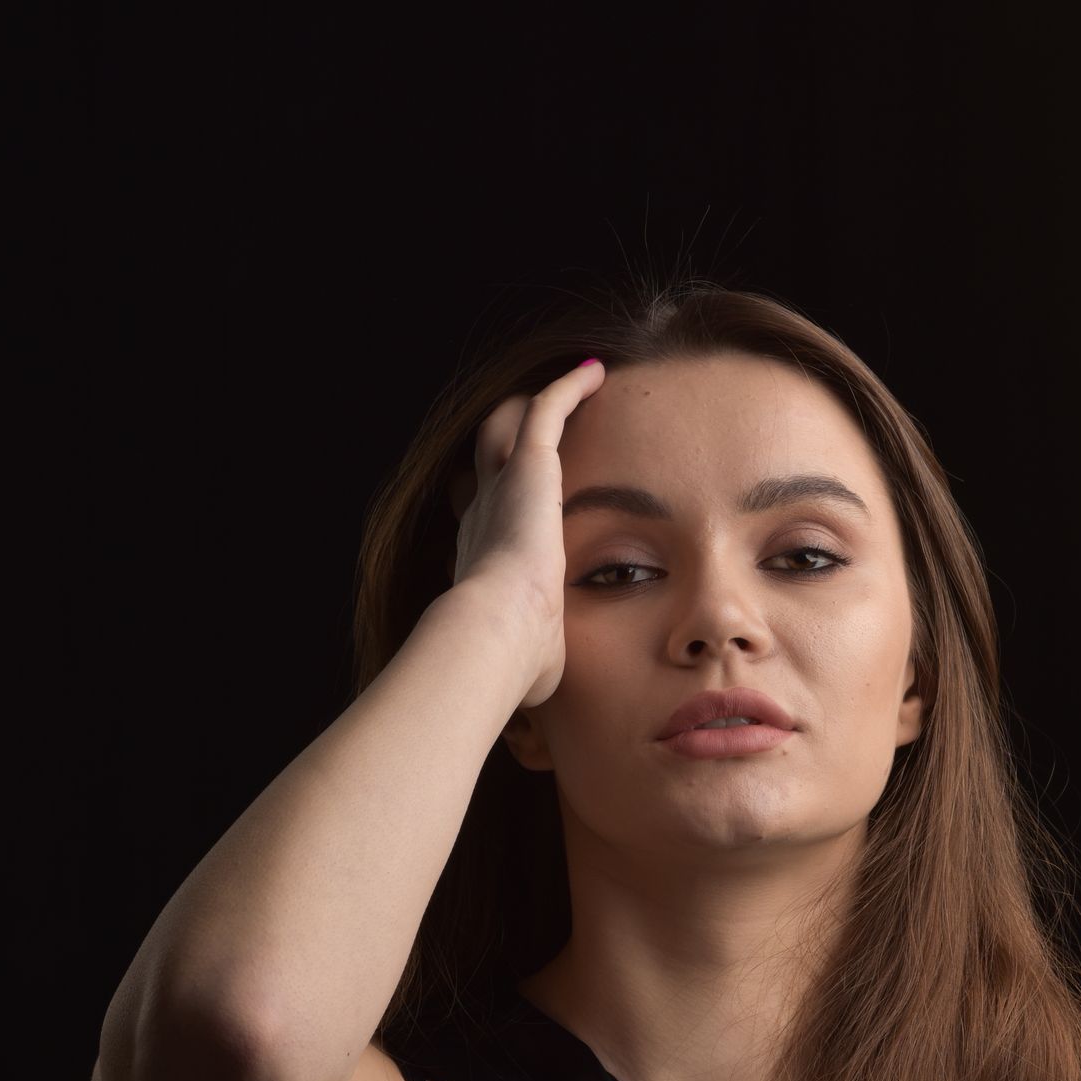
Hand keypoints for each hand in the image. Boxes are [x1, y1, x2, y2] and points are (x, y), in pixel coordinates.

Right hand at [447, 355, 605, 711]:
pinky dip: (569, 387)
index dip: (498, 500)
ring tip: (572, 389)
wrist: (497, 637)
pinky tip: (597, 372)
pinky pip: (547, 409)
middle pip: (490, 462)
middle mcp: (485, 514)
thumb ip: (540, 668)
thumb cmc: (514, 663)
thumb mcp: (531, 664)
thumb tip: (545, 707)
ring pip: (511, 424)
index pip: (487, 516)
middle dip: (509, 444)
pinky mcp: (528, 465)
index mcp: (484, 558)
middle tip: (536, 431)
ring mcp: (503, 487)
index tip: (516, 496)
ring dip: (536, 406)